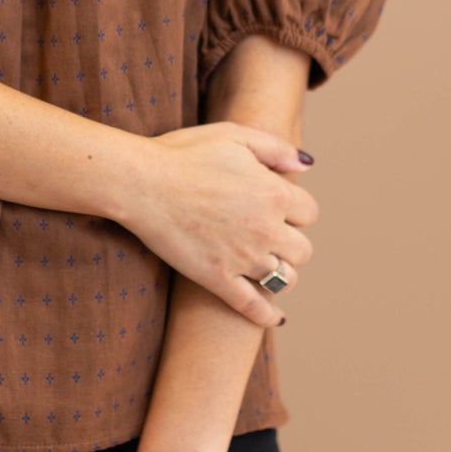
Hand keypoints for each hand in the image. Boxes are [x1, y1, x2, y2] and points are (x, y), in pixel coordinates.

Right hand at [124, 121, 317, 328]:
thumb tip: (307, 166)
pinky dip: (268, 315)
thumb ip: (276, 148)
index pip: (309, 212)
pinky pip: (254, 307)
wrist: (140, 182)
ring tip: (269, 267)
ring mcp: (243, 258)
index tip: (278, 208)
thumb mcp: (234, 135)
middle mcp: (266, 229)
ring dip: (282, 274)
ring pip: (285, 279)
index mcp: (274, 193)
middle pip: (303, 250)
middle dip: (291, 242)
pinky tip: (275, 316)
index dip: (295, 209)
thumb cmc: (183, 153)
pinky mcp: (218, 279)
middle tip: (270, 236)